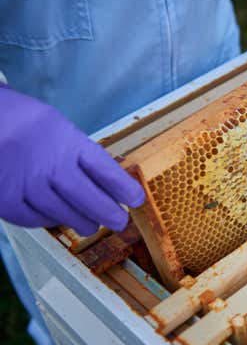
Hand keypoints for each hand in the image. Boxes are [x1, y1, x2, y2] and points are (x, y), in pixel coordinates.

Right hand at [0, 87, 144, 234]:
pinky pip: (33, 219)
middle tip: (120, 222)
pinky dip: (48, 221)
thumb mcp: (54, 124)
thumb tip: (101, 177)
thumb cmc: (17, 118)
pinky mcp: (5, 198)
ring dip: (82, 222)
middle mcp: (50, 164)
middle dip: (109, 213)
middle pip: (89, 197)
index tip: (136, 199)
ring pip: (64, 213)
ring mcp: (27, 183)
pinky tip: (57, 220)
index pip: (106, 170)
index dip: (123, 188)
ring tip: (91, 226)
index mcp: (67, 140)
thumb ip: (75, 149)